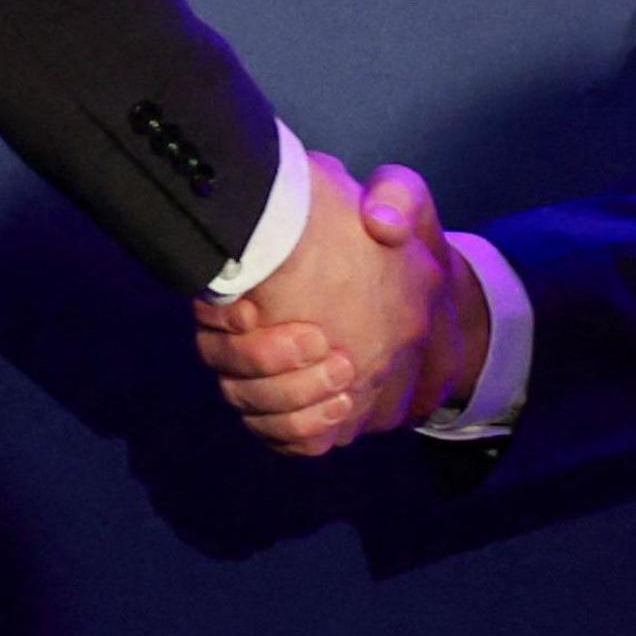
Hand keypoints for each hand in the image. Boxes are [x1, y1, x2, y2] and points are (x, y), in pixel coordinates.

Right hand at [191, 158, 487, 455]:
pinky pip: (279, 435)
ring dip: (291, 402)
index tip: (254, 309)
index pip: (209, 300)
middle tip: (321, 343)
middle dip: (264, 360)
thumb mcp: (406, 208)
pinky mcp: (293, 411)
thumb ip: (395, 199)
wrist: (426, 302)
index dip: (218, 312)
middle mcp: (247, 329)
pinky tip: (341, 411)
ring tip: (345, 383)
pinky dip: (303, 432)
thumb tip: (380, 221)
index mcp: (257, 275)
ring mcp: (265, 376)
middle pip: (222, 360)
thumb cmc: (398, 248)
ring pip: (249, 403)